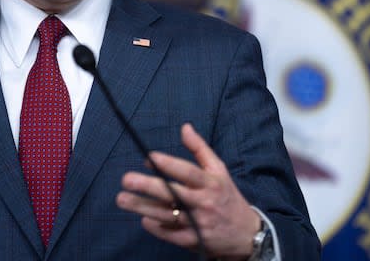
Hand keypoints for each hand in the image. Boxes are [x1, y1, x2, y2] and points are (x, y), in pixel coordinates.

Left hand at [116, 123, 260, 259]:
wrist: (247, 235)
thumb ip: (200, 149)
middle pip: (173, 194)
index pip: (188, 172)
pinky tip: (143, 219)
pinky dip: (156, 228)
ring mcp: (198, 224)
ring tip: (122, 199)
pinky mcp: (194, 241)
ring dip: (143, 207)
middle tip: (126, 179)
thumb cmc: (227, 196)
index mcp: (211, 183)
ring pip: (167, 215)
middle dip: (148, 187)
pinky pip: (171, 235)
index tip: (149, 157)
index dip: (169, 164)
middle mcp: (204, 203)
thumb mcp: (219, 170)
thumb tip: (184, 127)